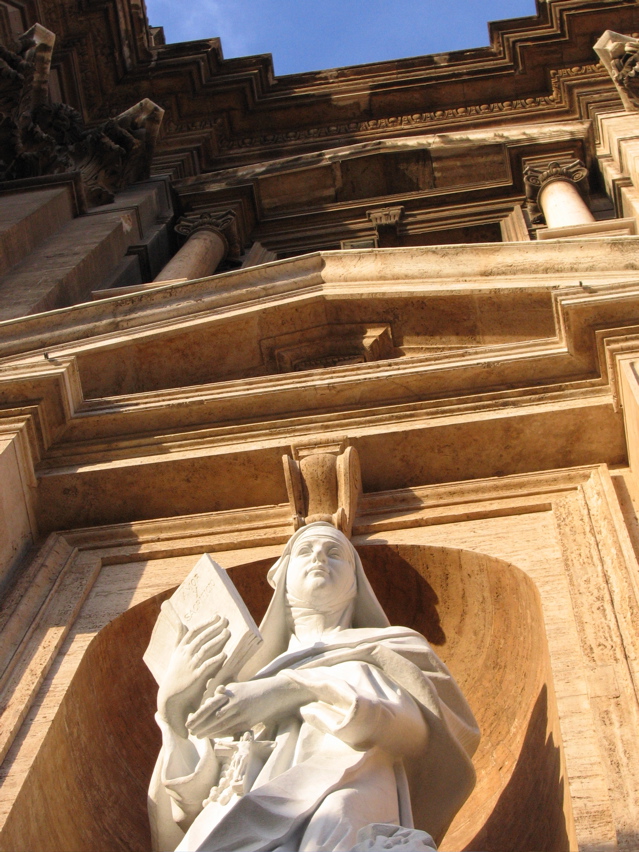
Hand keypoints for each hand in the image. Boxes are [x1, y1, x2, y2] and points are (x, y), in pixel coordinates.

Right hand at [157, 615, 229, 737]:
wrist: (170, 693)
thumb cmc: (175, 671)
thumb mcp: (175, 653)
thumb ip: (180, 638)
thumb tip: (181, 622)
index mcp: (182, 648)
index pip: (194, 631)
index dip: (205, 623)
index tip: (216, 616)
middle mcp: (185, 654)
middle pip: (201, 637)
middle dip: (213, 628)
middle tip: (225, 621)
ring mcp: (190, 665)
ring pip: (204, 649)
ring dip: (216, 640)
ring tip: (227, 633)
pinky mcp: (195, 676)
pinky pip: (206, 666)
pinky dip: (215, 659)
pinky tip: (224, 654)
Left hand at [187, 674, 312, 738]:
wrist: (273, 693)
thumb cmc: (251, 690)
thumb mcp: (236, 686)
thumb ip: (223, 693)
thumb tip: (208, 699)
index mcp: (230, 692)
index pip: (209, 705)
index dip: (198, 715)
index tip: (188, 722)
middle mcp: (235, 702)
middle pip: (213, 717)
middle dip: (200, 726)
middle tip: (191, 732)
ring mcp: (242, 713)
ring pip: (221, 726)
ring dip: (209, 732)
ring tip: (199, 735)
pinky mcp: (248, 722)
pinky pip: (231, 730)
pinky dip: (220, 734)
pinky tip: (213, 736)